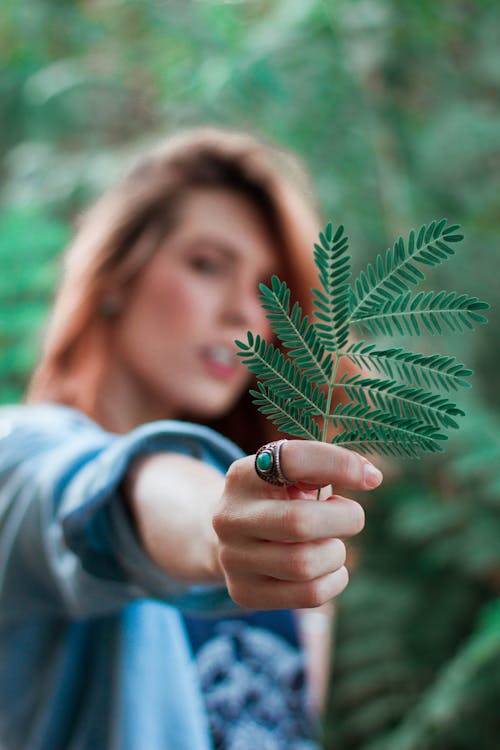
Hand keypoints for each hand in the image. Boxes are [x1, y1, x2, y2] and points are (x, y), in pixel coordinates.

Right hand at [213, 440, 381, 609]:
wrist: (229, 540)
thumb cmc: (277, 500)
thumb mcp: (290, 475)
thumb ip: (323, 467)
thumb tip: (370, 476)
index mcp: (242, 476)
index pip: (292, 460)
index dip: (339, 464)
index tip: (372, 477)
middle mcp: (230, 516)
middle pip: (300, 522)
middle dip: (344, 519)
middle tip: (351, 516)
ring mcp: (233, 558)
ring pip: (305, 564)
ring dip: (336, 553)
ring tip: (331, 544)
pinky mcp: (244, 592)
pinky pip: (309, 594)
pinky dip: (334, 580)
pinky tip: (327, 569)